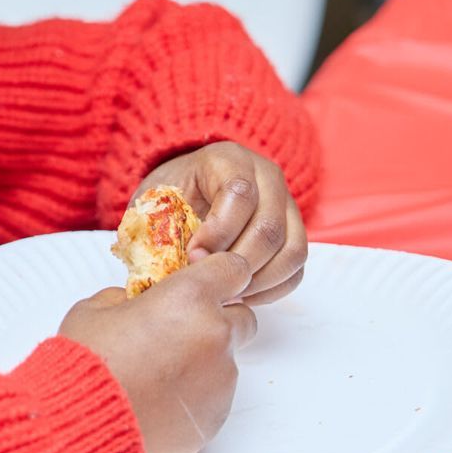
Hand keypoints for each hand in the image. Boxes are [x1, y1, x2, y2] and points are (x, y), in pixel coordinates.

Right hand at [58, 251, 256, 452]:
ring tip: (158, 376)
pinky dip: (194, 395)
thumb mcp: (95, 309)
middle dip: (218, 320)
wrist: (80, 422)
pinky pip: (214, 397)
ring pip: (226, 361)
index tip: (205, 284)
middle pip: (242, 317)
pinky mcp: (216, 416)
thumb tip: (136, 303)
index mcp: (190, 297)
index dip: (220, 275)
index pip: (233, 269)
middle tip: (178, 332)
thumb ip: (127, 298)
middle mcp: (215, 335)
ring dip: (203, 361)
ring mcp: (221, 380)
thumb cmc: (87, 361)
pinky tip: (159, 401)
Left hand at [137, 142, 305, 305]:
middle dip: (237, 263)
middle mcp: (267, 177)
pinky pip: (297, 268)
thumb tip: (163, 270)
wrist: (189, 188)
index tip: (192, 255)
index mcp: (229, 159)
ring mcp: (287, 205)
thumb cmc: (169, 196)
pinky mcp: (296, 233)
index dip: (218, 232)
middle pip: (268, 228)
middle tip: (210, 281)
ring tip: (225, 291)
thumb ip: (157, 225)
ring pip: (292, 250)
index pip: (239, 194)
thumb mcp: (154, 199)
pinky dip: (272, 288)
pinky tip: (241, 293)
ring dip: (258, 280)